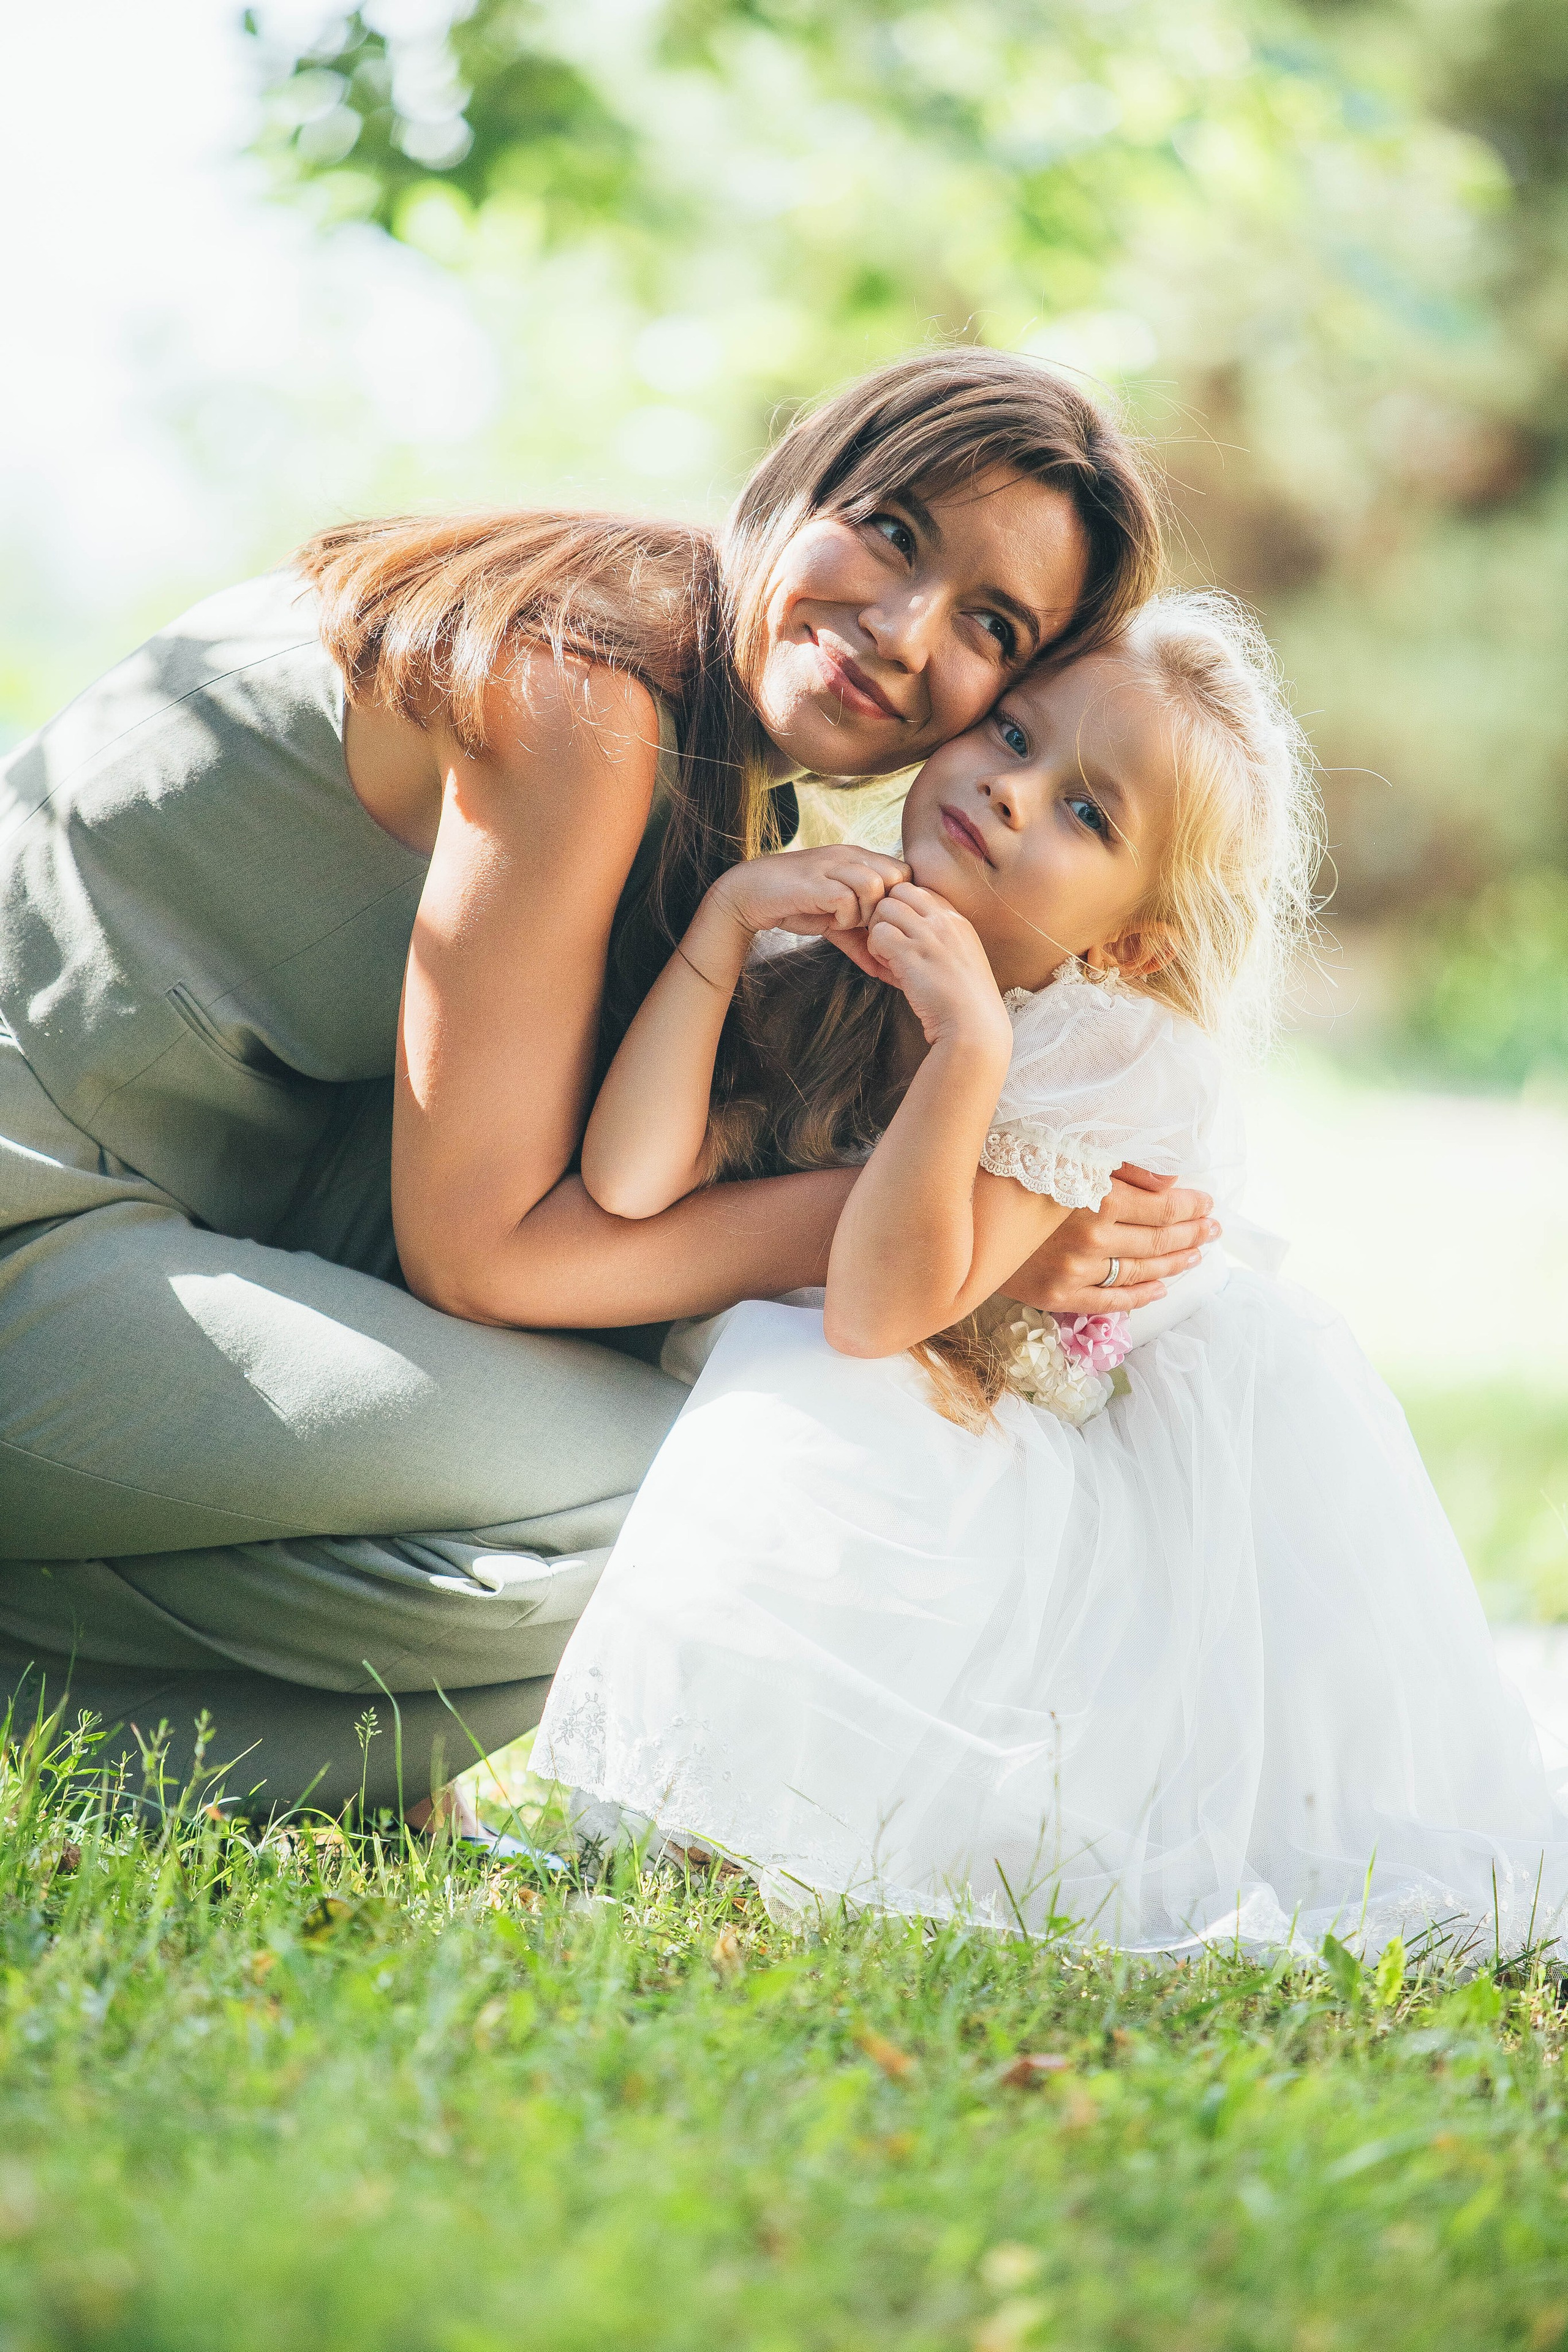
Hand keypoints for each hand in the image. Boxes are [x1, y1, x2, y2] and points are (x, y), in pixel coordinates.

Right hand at [707, 845, 909, 944]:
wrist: (750, 894)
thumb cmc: (794, 904)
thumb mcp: (835, 923)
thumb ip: (859, 941)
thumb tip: (880, 969)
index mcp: (858, 858)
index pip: (903, 872)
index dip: (897, 900)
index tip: (877, 921)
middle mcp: (848, 856)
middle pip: (896, 876)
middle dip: (886, 906)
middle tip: (864, 923)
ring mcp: (831, 865)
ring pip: (875, 885)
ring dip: (864, 912)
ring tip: (845, 921)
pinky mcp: (816, 881)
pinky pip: (848, 899)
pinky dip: (844, 917)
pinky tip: (830, 920)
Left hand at [862, 881, 1011, 1052]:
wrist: (973, 1027)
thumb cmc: (964, 1002)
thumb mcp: (960, 960)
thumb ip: (939, 942)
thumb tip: (908, 936)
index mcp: (958, 921)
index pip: (921, 891)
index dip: (905, 909)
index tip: (904, 935)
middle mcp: (945, 922)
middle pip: (901, 890)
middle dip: (887, 912)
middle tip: (888, 941)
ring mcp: (929, 937)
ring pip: (886, 907)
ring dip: (878, 931)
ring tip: (887, 957)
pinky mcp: (912, 955)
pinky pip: (879, 934)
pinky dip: (875, 950)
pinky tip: (887, 969)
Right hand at [1004, 1164, 1220, 1314]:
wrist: (957, 1214)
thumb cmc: (1011, 1172)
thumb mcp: (1066, 1154)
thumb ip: (1121, 1165)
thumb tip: (1170, 1179)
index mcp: (1097, 1198)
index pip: (1162, 1207)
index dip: (1190, 1206)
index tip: (1207, 1203)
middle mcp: (1091, 1238)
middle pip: (1157, 1241)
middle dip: (1191, 1234)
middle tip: (1212, 1229)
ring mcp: (1074, 1272)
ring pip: (1140, 1272)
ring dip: (1174, 1264)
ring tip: (1195, 1255)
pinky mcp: (1056, 1295)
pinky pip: (1110, 1301)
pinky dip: (1139, 1297)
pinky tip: (1160, 1289)